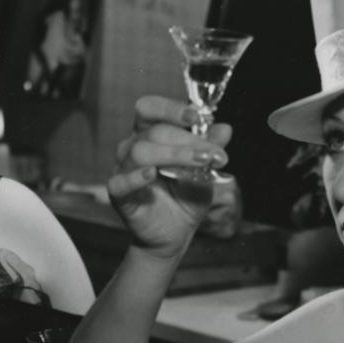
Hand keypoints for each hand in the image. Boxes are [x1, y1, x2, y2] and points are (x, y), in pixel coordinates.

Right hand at [108, 96, 231, 258]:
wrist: (176, 233)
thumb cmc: (186, 198)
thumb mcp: (205, 172)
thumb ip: (211, 149)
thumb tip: (225, 128)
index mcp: (150, 135)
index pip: (150, 109)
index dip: (170, 108)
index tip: (196, 116)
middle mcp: (133, 148)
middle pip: (154, 132)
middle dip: (188, 140)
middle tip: (214, 153)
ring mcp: (123, 169)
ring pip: (141, 151)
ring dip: (175, 154)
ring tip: (201, 162)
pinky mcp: (118, 194)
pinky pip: (121, 181)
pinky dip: (136, 177)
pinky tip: (152, 175)